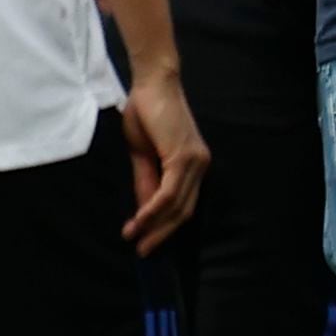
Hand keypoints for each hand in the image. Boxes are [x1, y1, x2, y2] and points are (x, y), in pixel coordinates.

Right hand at [118, 66, 209, 252]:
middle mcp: (200, 167)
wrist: (152, 84)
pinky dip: (153, 209)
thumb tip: (143, 209)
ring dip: (155, 226)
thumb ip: (145, 180)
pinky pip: (169, 193)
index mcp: (192, 166)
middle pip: (185, 211)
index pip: (182, 204)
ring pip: (178, 206)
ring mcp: (195, 163)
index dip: (163, 224)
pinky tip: (139, 220)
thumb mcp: (142, 152)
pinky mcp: (183, 158)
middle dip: (163, 233)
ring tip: (136, 239)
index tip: (143, 240)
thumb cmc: (145, 112)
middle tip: (144, 251)